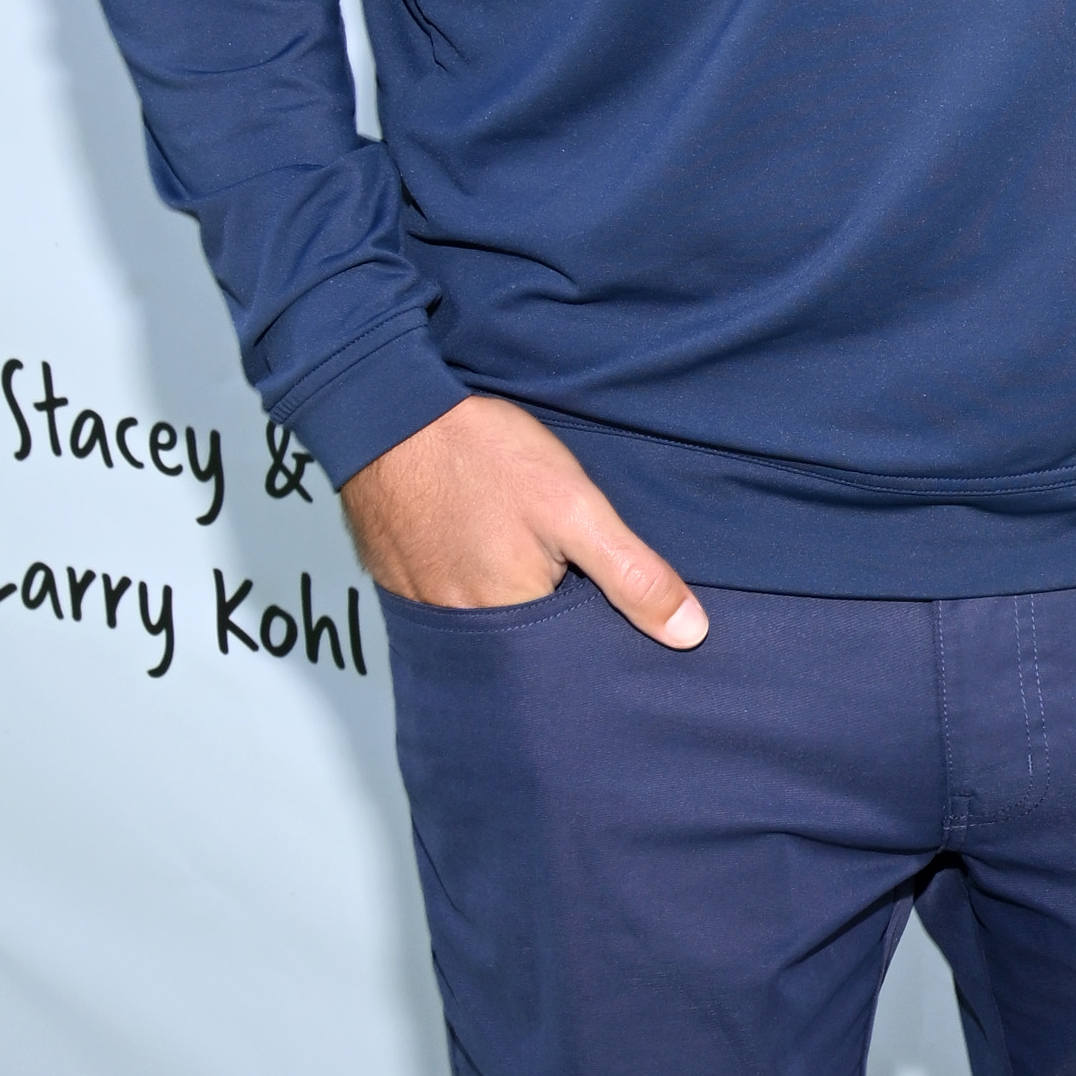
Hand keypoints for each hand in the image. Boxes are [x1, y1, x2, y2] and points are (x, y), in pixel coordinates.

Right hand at [343, 394, 708, 643]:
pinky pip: (448, 601)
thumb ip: (633, 574)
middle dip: (554, 625)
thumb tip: (689, 633)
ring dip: (512, 603)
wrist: (386, 412)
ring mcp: (421, 604)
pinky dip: (472, 583)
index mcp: (508, 621)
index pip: (568, 663)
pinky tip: (486, 547)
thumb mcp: (576, 506)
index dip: (596, 642)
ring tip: (527, 558)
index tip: (611, 613)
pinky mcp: (400, 579)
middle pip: (525, 651)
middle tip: (570, 577)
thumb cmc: (477, 454)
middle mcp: (458, 628)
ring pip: (487, 627)